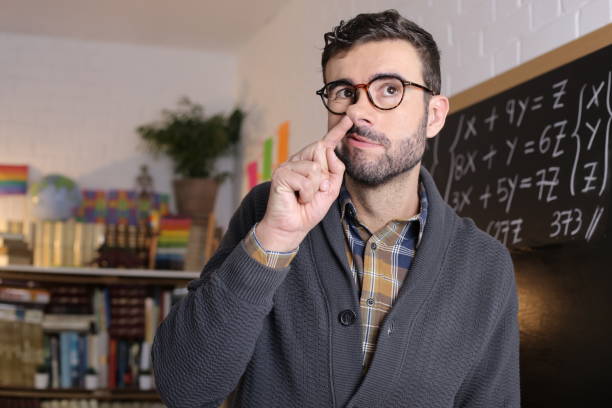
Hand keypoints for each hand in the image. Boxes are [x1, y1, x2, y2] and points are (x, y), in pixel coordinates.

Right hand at [256, 116, 352, 251]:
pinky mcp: (281, 174)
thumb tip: (330, 149)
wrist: (292, 228)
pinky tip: (298, 199)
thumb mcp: (331, 190)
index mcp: (310, 163)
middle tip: (315, 192)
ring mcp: (288, 166)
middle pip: (321, 150)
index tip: (350, 118)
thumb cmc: (308, 210)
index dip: (338, 131)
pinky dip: (307, 194)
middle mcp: (298, 160)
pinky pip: (305, 180)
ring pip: (315, 168)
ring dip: (315, 188)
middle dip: (324, 174)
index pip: (325, 144)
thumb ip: (336, 170)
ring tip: (304, 197)